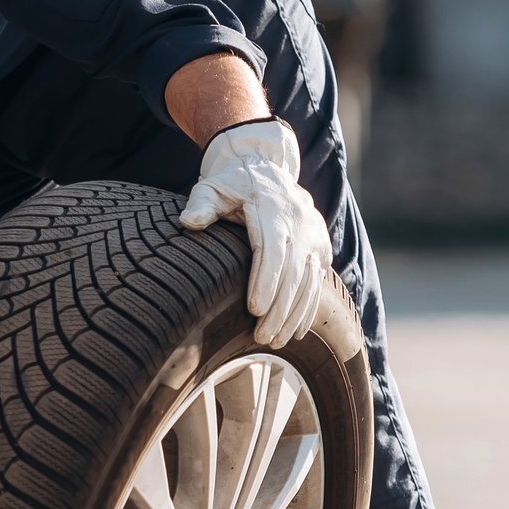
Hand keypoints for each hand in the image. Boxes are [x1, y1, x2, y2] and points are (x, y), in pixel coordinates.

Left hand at [178, 120, 332, 348]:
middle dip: (280, 308)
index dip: (266, 280)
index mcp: (272, 209)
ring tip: (276, 340)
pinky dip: (309, 307)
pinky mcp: (320, 247)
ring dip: (294, 314)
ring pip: (309, 280)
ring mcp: (314, 235)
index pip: (273, 248)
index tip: (255, 309)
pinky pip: (318, 281)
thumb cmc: (232, 184)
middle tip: (263, 337)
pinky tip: (297, 331)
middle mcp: (300, 222)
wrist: (268, 169)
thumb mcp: (213, 187)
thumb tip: (188, 221)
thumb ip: (202, 203)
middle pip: (293, 271)